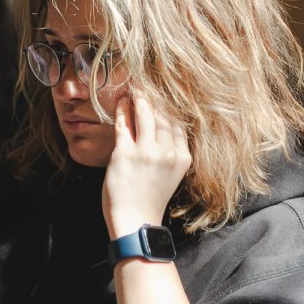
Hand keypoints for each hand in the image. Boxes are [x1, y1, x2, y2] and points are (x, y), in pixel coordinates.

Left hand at [103, 92, 190, 237]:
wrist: (135, 221)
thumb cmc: (150, 197)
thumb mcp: (171, 173)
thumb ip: (170, 150)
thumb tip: (162, 124)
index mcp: (182, 157)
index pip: (178, 123)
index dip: (170, 106)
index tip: (163, 93)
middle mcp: (168, 152)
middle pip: (164, 115)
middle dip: (155, 97)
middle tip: (146, 83)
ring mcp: (147, 152)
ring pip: (145, 115)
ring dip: (139, 98)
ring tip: (135, 88)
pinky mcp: (126, 154)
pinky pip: (124, 124)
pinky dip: (122, 110)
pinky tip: (120, 101)